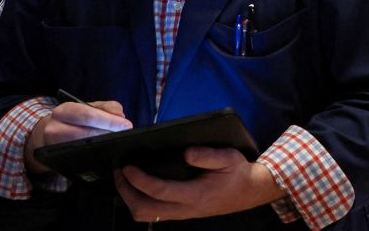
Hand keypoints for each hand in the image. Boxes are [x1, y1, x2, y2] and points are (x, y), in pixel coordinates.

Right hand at [25, 100, 132, 173]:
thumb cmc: (75, 118)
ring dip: (104, 145)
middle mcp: (55, 128)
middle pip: (86, 134)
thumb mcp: (90, 107)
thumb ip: (108, 108)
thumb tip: (120, 117)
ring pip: (83, 147)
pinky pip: (80, 159)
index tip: (126, 125)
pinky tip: (106, 151)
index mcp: (64, 111)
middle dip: (109, 134)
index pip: (89, 115)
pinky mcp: (57, 161)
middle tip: (125, 134)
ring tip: (117, 141)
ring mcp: (54, 146)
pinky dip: (95, 154)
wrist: (48, 132)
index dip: (109, 121)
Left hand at [114, 147, 286, 221]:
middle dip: (126, 191)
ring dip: (130, 198)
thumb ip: (208, 155)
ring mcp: (181, 213)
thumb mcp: (229, 157)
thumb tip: (186, 152)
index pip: (158, 191)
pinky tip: (138, 186)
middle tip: (119, 171)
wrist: (249, 192)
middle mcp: (185, 208)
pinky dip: (139, 201)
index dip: (138, 180)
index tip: (127, 166)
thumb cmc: (238, 173)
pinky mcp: (180, 213)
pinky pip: (152, 213)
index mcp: (195, 194)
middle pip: (144, 209)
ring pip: (145, 215)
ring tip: (125, 179)